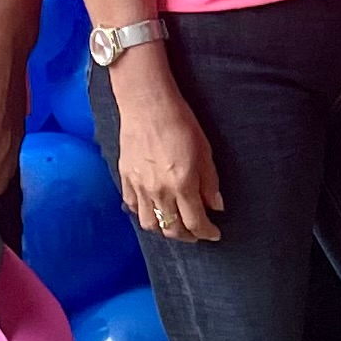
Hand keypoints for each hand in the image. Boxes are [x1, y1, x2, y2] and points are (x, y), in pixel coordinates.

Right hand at [109, 52, 224, 246]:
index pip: (195, 222)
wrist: (147, 104)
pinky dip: (144, 214)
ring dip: (164, 230)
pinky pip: (132, 206)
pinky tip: (153, 211)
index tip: (214, 234)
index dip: (207, 233)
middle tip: (197, 233)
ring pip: (150, 224)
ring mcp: (139, 186)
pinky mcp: (125, 178)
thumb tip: (215, 206)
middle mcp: (159, 191)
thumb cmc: (181, 123)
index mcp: (182, 184)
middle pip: (172, 228)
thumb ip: (210, 182)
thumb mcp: (205, 151)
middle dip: (188, 236)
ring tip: (175, 226)